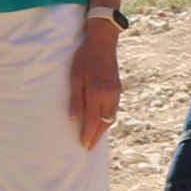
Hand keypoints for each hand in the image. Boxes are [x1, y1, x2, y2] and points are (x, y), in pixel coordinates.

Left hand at [70, 18, 121, 150]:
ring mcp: (115, 93)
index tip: (83, 144)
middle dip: (97, 136)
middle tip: (89, 147)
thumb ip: (75, 99)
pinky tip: (102, 121)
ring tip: (95, 137)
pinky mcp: (118, 89)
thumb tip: (72, 118)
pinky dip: (108, 119)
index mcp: (97, 94)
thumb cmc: (85, 58)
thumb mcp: (75, 77)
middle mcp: (109, 96)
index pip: (92, 121)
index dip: (88, 134)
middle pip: (104, 123)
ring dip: (103, 129)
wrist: (102, 43)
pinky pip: (114, 109)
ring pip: (111, 117)